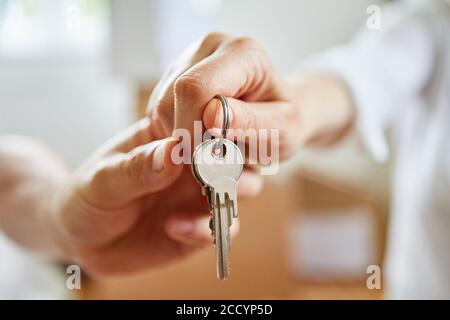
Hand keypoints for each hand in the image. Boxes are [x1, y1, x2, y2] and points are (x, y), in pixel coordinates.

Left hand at [50, 118, 258, 275]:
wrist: (80, 238)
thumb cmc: (88, 195)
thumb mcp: (104, 178)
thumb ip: (138, 166)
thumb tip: (175, 149)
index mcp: (173, 138)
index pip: (207, 122)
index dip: (218, 124)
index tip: (218, 133)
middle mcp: (193, 165)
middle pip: (236, 153)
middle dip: (237, 160)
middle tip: (224, 172)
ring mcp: (198, 196)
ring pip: (241, 189)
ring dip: (231, 194)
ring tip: (208, 202)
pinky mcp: (198, 228)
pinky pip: (220, 228)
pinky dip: (205, 229)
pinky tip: (174, 228)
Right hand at [146, 33, 301, 162]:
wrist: (279, 113)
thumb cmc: (285, 121)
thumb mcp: (282, 130)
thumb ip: (250, 123)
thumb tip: (211, 117)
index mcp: (243, 53)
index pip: (197, 87)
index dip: (192, 126)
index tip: (204, 157)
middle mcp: (210, 48)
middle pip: (173, 97)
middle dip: (186, 136)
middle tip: (210, 159)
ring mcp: (189, 59)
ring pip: (161, 106)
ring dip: (180, 137)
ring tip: (210, 148)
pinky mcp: (174, 76)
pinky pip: (159, 111)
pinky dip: (174, 132)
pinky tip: (199, 138)